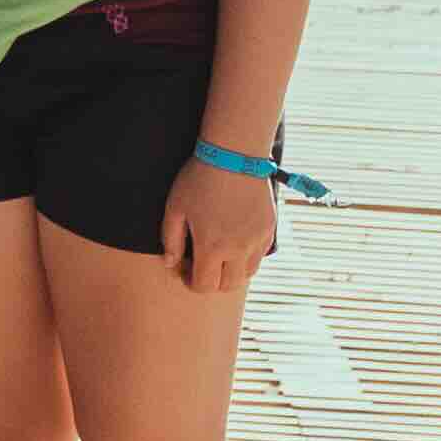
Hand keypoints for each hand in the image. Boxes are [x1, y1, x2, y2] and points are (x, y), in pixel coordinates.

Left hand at [166, 156, 280, 292]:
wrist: (235, 154)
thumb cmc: (199, 179)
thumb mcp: (175, 208)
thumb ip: (171, 240)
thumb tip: (171, 263)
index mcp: (212, 247)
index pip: (205, 286)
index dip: (192, 283)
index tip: (186, 270)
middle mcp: (238, 250)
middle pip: (228, 286)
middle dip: (213, 281)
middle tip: (203, 263)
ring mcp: (257, 240)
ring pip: (248, 274)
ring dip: (233, 270)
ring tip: (221, 252)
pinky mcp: (269, 228)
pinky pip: (260, 255)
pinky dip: (248, 255)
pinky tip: (236, 239)